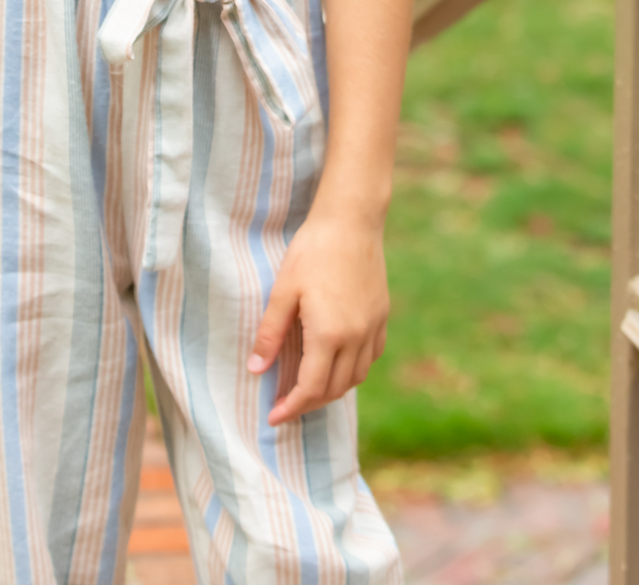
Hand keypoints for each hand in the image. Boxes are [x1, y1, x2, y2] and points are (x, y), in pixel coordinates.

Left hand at [246, 212, 388, 424]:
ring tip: (309, 388)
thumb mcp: (283, 291)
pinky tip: (338, 363)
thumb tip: (256, 370)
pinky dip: (353, 370)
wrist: (351, 221)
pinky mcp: (381, 316)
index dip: (291, 408)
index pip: (310, 388)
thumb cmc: (312, 251)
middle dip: (309, 403)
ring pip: (355, 377)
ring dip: (332, 390)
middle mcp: (356, 338)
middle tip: (286, 405)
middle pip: (334, 389)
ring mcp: (373, 328)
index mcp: (329, 335)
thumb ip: (270, 334)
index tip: (274, 417)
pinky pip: (370, 357)